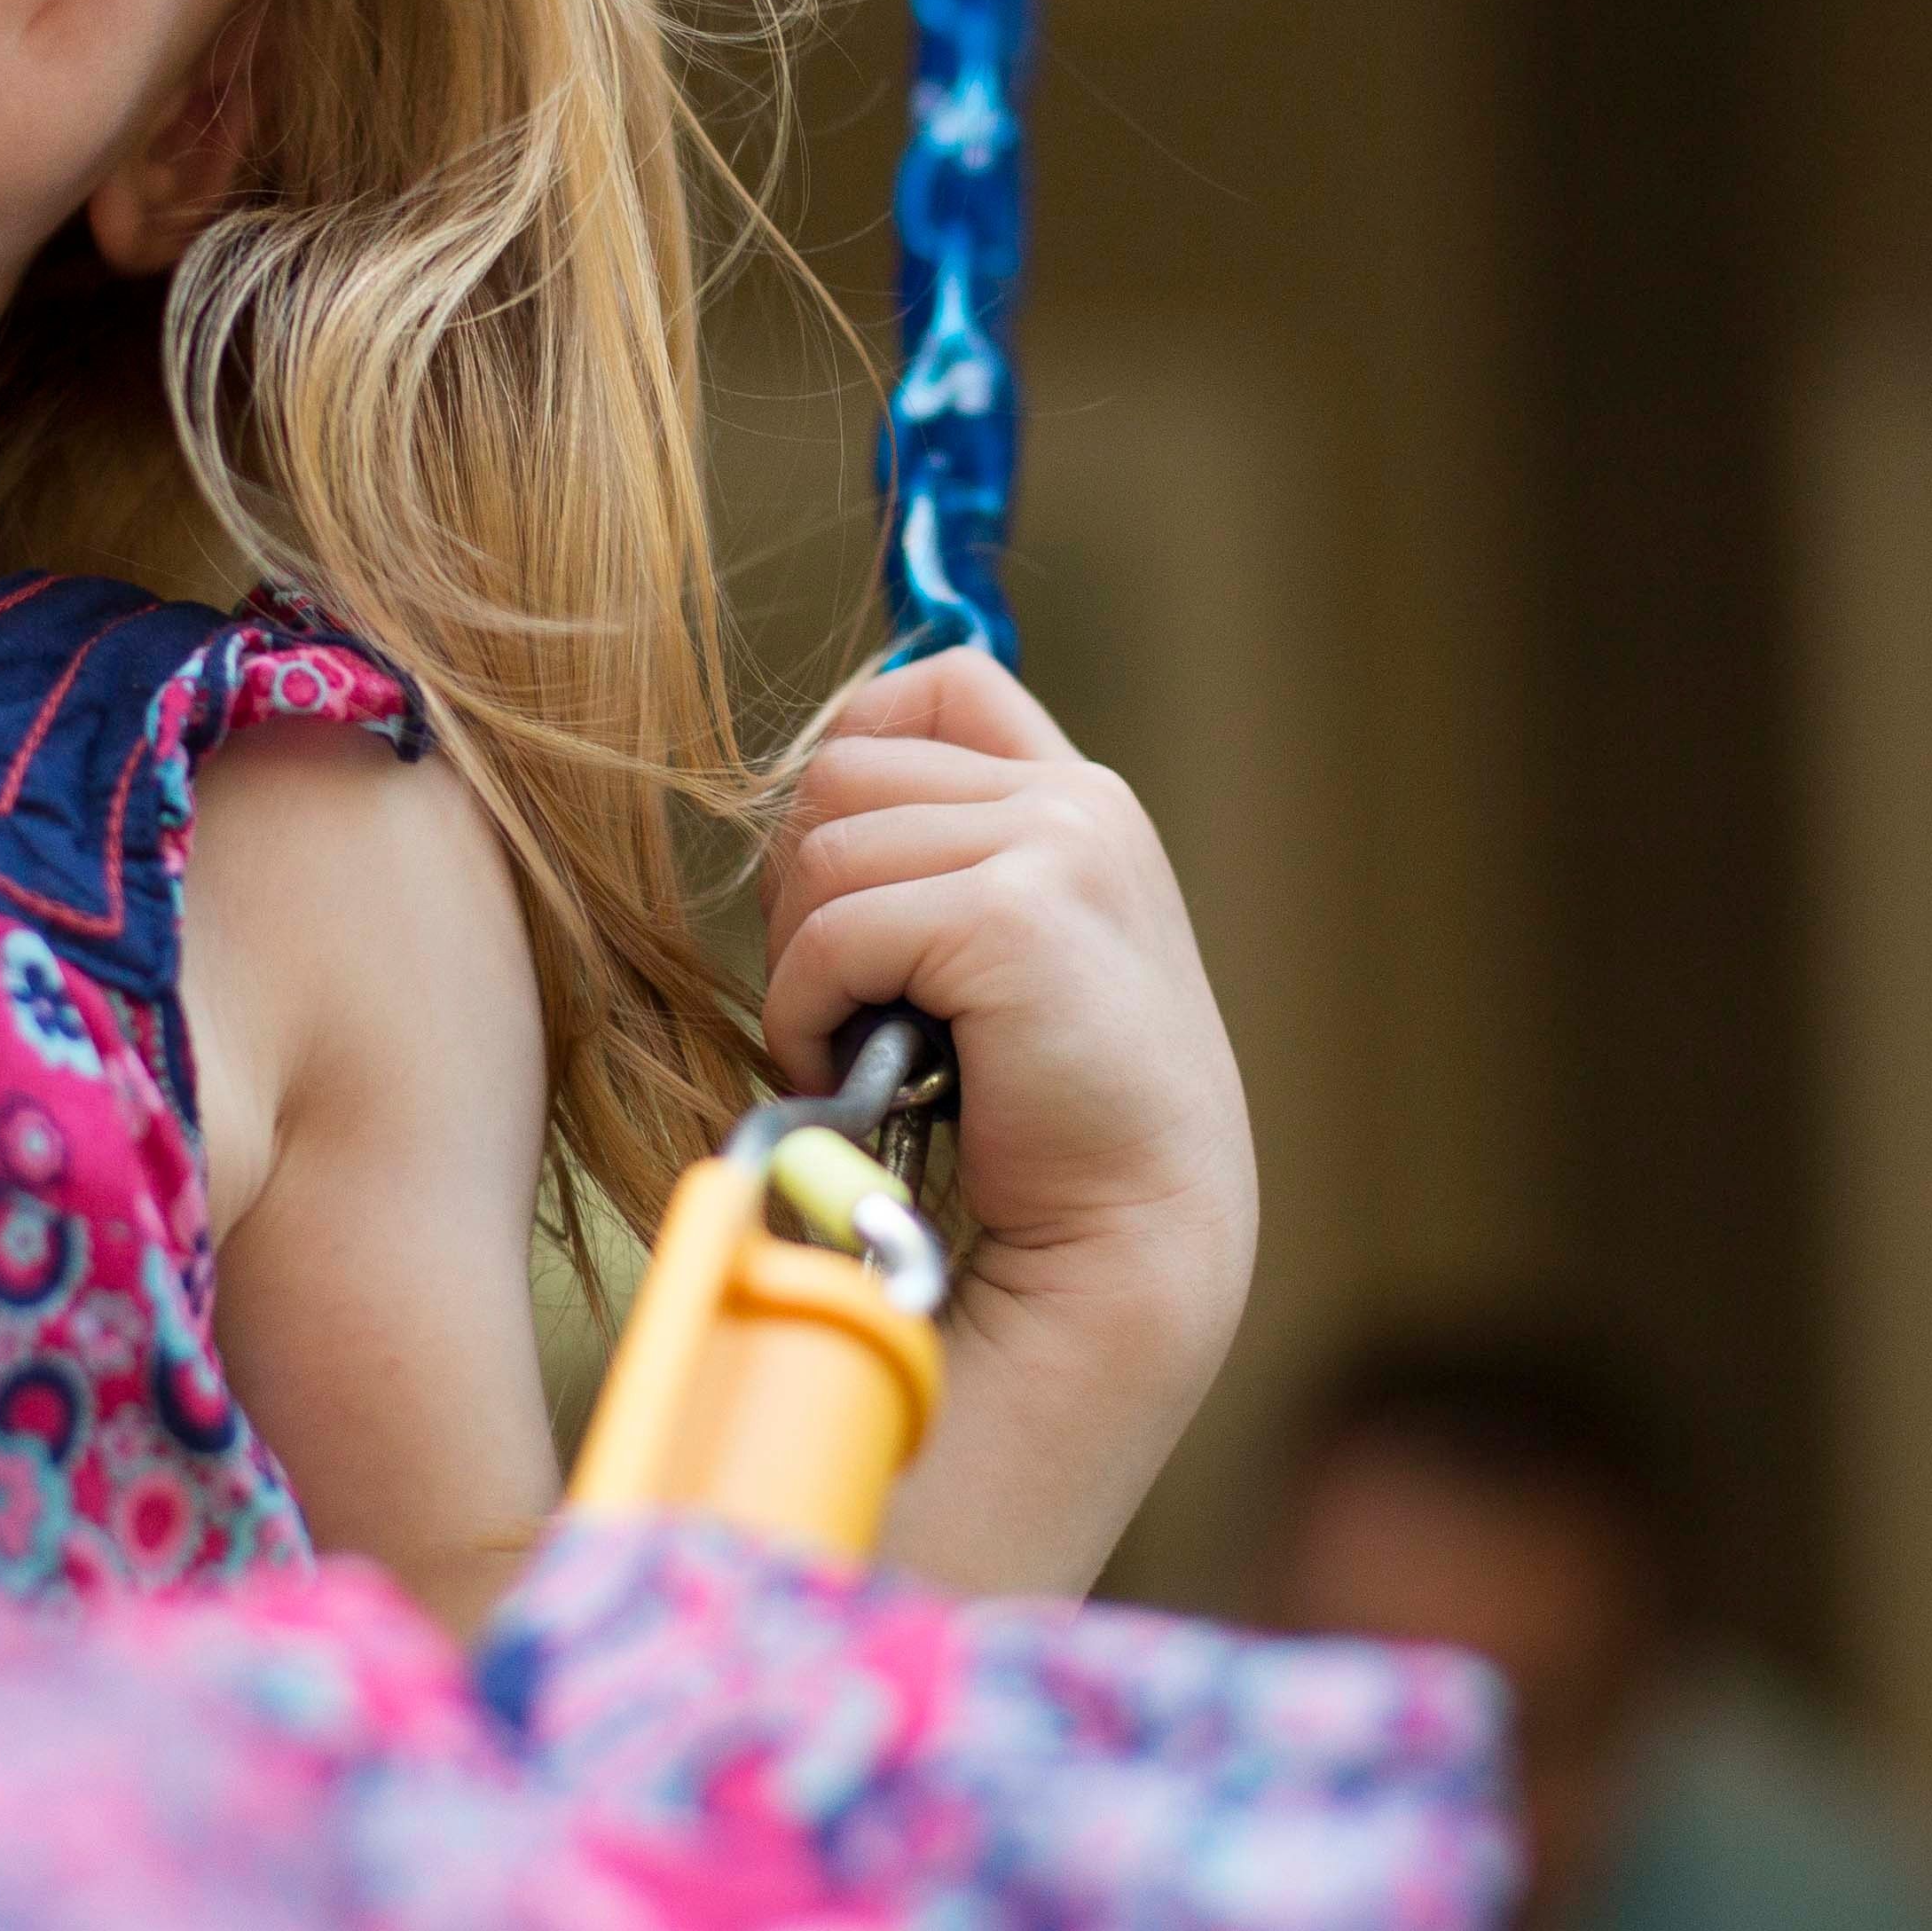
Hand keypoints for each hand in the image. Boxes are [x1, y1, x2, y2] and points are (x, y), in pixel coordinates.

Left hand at [763, 649, 1254, 1589]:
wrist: (1132, 1244)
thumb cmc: (1056, 1130)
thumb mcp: (1015, 960)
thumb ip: (952, 866)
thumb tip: (800, 807)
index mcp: (1085, 805)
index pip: (938, 686)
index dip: (854, 754)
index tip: (841, 883)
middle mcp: (1080, 804)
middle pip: (842, 766)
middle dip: (806, 888)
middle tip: (849, 1001)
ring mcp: (1056, 848)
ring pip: (819, 848)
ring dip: (803, 967)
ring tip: (863, 1051)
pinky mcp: (1012, 918)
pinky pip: (829, 934)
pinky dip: (808, 1018)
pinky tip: (866, 1082)